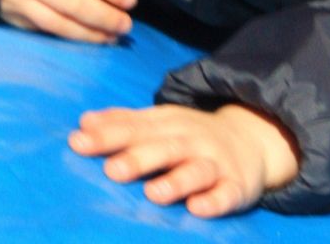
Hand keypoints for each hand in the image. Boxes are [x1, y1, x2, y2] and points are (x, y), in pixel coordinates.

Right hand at [0, 0, 135, 42]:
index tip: (130, 0)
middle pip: (75, 3)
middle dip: (105, 16)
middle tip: (126, 25)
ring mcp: (20, 1)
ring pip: (60, 24)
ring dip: (90, 34)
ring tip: (111, 37)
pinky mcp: (12, 18)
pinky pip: (45, 31)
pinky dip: (68, 37)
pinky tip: (85, 39)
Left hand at [68, 103, 300, 217]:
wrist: (252, 138)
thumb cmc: (190, 136)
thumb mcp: (160, 122)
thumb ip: (123, 122)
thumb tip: (83, 122)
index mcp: (168, 124)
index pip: (135, 128)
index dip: (107, 135)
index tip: (78, 142)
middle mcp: (191, 140)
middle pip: (163, 148)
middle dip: (138, 158)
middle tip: (112, 170)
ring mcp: (215, 163)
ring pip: (196, 171)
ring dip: (176, 181)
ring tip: (153, 193)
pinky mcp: (236, 186)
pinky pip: (226, 195)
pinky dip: (213, 201)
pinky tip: (197, 208)